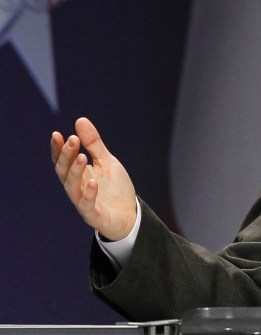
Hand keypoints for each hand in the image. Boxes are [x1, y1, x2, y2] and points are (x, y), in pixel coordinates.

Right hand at [51, 117, 137, 240]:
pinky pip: (87, 205)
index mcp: (78, 174)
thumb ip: (93, 144)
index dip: (58, 149)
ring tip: (82, 156)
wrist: (130, 215)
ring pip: (72, 187)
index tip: (57, 134)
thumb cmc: (115, 188)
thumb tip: (80, 120)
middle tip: (73, 140)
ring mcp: (83, 202)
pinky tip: (93, 182)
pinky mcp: (94, 215)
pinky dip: (89, 194)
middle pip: (64, 171)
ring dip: (76, 171)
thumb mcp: (107, 161)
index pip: (62, 161)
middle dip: (67, 156)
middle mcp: (77, 187)